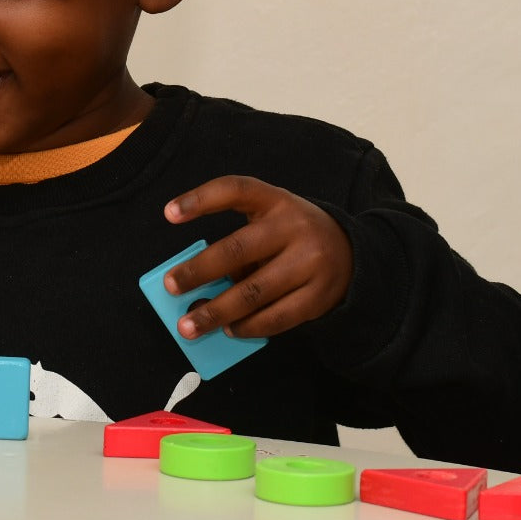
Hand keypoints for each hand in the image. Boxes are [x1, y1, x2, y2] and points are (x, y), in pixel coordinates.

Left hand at [161, 176, 352, 339]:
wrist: (352, 253)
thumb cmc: (290, 237)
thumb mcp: (270, 223)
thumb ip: (237, 245)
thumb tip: (196, 285)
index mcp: (275, 200)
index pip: (235, 190)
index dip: (200, 200)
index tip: (168, 213)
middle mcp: (294, 226)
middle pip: (237, 250)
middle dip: (199, 271)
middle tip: (171, 287)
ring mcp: (311, 262)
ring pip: (254, 292)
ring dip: (217, 311)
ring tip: (190, 325)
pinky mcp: (319, 296)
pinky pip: (276, 316)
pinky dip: (248, 326)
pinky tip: (229, 329)